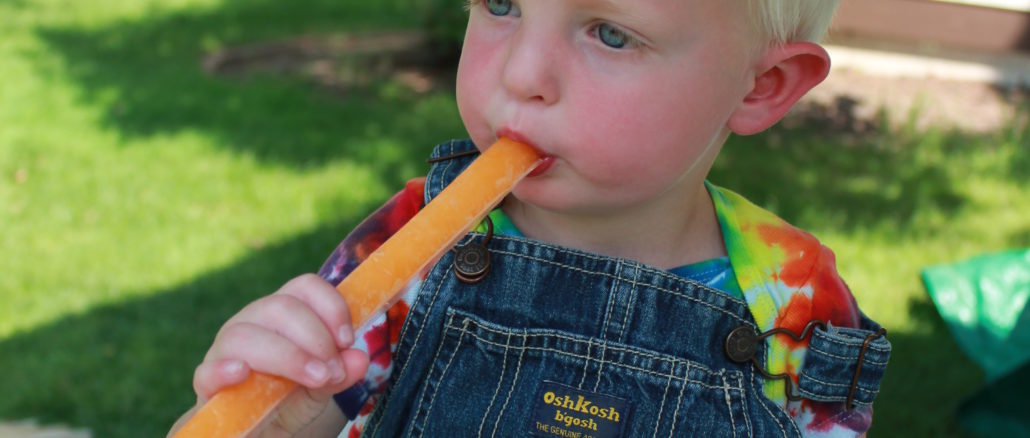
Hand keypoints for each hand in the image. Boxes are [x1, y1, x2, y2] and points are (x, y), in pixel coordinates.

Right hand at [170, 274, 369, 434]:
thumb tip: (359, 359)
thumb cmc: (289, 399)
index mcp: (283, 314)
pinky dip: (224, 369)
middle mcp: (252, 322)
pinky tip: (243, 373)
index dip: (330, 306)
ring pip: (246, 334)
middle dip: (316, 338)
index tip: (348, 339)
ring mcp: (225, 350)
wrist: (259, 431)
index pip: (304, 287)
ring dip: (288, 356)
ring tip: (316, 379)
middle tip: (334, 371)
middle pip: (280, 307)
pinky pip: (207, 370)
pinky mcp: (207, 382)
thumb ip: (340, 372)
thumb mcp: (322, 386)